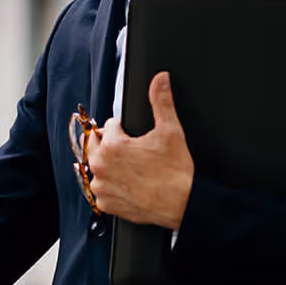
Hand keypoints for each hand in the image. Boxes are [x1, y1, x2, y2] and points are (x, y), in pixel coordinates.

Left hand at [87, 72, 193, 228]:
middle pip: (98, 145)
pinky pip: (103, 190)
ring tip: (133, 169)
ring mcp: (102, 186)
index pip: (109, 126)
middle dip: (113, 145)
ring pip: (99, 167)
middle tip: (134, 153)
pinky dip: (114, 187)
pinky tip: (129, 185)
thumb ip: (161, 102)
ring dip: (111, 166)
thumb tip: (160, 79)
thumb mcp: (171, 131)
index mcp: (111, 146)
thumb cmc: (177, 172)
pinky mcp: (106, 203)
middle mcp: (100, 166)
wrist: (186, 205)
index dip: (124, 130)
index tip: (135, 139)